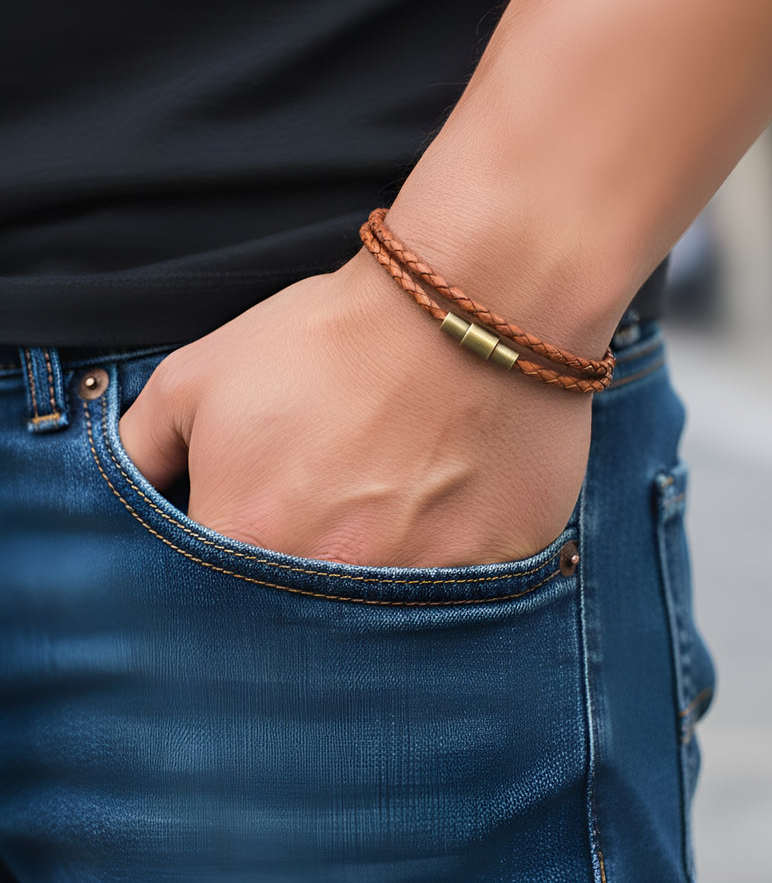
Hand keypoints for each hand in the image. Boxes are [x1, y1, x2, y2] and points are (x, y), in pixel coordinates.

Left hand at [118, 250, 593, 566]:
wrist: (461, 308)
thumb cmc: (331, 338)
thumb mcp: (200, 375)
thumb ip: (139, 449)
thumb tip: (124, 498)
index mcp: (247, 540)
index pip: (208, 595)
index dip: (235, 549)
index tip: (264, 516)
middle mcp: (331, 582)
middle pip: (296, 613)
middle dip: (303, 565)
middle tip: (333, 505)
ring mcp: (423, 587)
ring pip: (382, 613)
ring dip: (378, 566)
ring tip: (394, 498)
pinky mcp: (496, 572)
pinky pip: (463, 594)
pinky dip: (451, 559)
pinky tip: (451, 504)